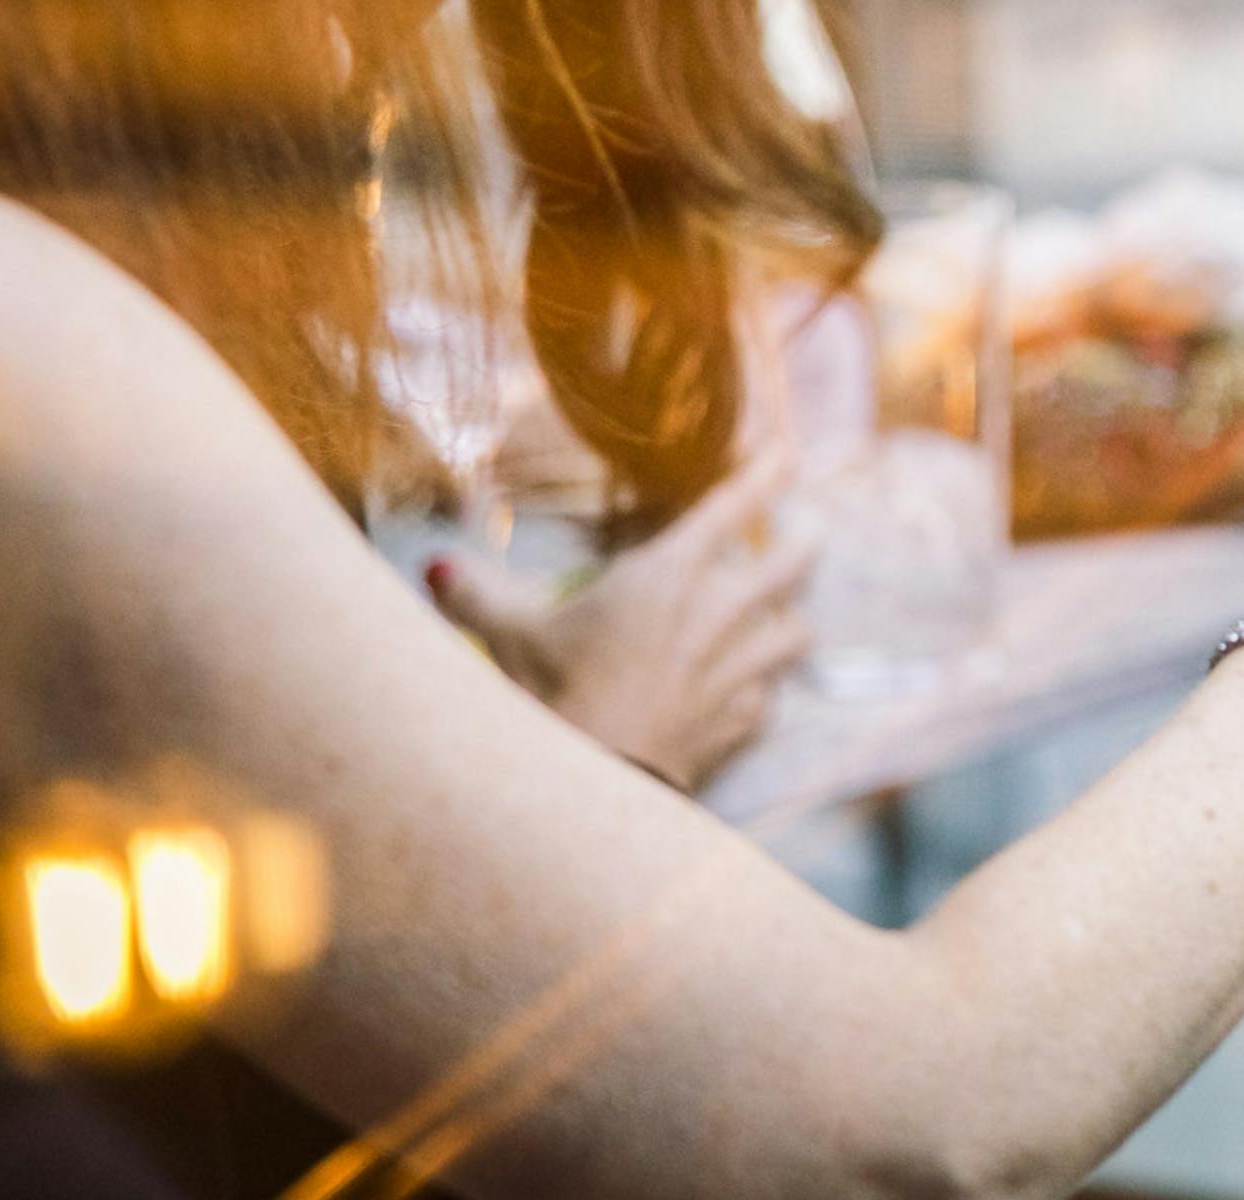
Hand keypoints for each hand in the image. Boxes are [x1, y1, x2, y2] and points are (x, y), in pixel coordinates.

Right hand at [428, 454, 815, 790]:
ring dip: (792, 618)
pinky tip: (753, 689)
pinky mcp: (740, 724)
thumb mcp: (507, 636)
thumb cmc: (549, 696)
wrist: (586, 789)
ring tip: (785, 613)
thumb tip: (436, 567)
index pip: (736, 506)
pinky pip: (772, 696)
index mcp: (669, 575)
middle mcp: (719, 614)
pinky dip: (766, 688)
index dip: (768, 473)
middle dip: (806, 539)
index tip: (787, 454)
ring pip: (798, 631)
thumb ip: (476, 595)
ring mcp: (739, 671)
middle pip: (796, 561)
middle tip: (806, 529)